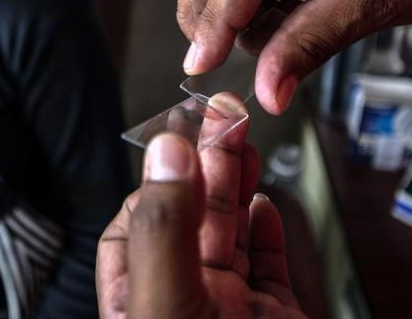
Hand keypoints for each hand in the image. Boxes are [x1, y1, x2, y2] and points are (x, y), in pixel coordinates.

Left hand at [97, 94, 304, 317]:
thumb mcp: (168, 302)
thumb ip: (166, 229)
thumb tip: (167, 155)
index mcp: (142, 300)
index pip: (136, 226)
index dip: (159, 178)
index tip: (182, 136)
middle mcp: (184, 300)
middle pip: (191, 216)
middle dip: (207, 159)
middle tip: (222, 113)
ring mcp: (231, 309)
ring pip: (231, 233)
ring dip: (237, 182)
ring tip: (242, 138)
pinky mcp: (275, 318)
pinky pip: (268, 266)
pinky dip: (268, 231)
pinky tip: (264, 204)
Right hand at [177, 0, 411, 112]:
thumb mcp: (375, 3)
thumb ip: (311, 43)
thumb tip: (265, 91)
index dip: (217, 19)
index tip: (201, 65)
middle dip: (204, 9)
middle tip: (214, 59)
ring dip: (222, 7)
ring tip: (270, 37)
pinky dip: (242, 2)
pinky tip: (277, 20)